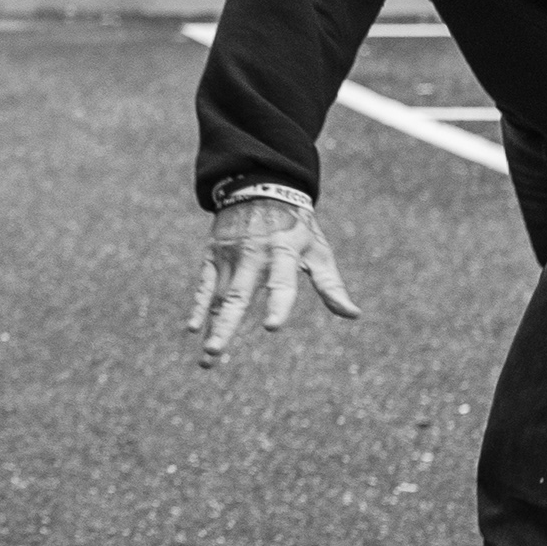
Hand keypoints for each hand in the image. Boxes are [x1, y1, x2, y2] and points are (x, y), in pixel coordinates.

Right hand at [188, 196, 359, 365]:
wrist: (260, 187)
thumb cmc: (297, 226)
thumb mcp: (318, 250)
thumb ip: (331, 285)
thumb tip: (354, 315)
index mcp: (283, 253)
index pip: (281, 283)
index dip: (277, 304)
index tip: (270, 326)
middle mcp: (253, 256)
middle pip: (237, 297)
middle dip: (225, 326)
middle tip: (216, 352)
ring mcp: (230, 256)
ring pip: (218, 298)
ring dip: (212, 329)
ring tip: (208, 358)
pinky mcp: (213, 255)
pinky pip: (204, 286)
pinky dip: (198, 306)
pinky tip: (193, 328)